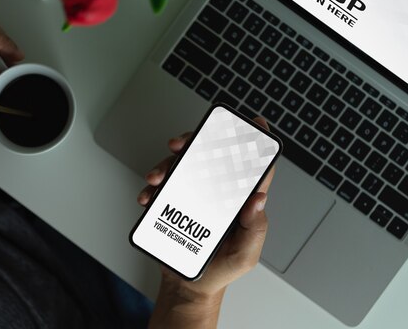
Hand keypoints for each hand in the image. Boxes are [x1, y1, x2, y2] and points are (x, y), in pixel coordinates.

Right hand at [142, 117, 274, 327]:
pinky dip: (151, 187)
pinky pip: (161, 188)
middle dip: (196, 142)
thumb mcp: (245, 255)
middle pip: (210, 156)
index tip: (254, 122)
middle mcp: (216, 193)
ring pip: (182, 166)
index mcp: (239, 201)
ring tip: (157, 177)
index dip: (255, 141)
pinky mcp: (172, 204)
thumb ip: (256, 229)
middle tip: (181, 143)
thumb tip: (259, 199)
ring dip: (167, 164)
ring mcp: (192, 196)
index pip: (251, 167)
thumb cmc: (221, 269)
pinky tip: (148, 195)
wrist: (188, 285)